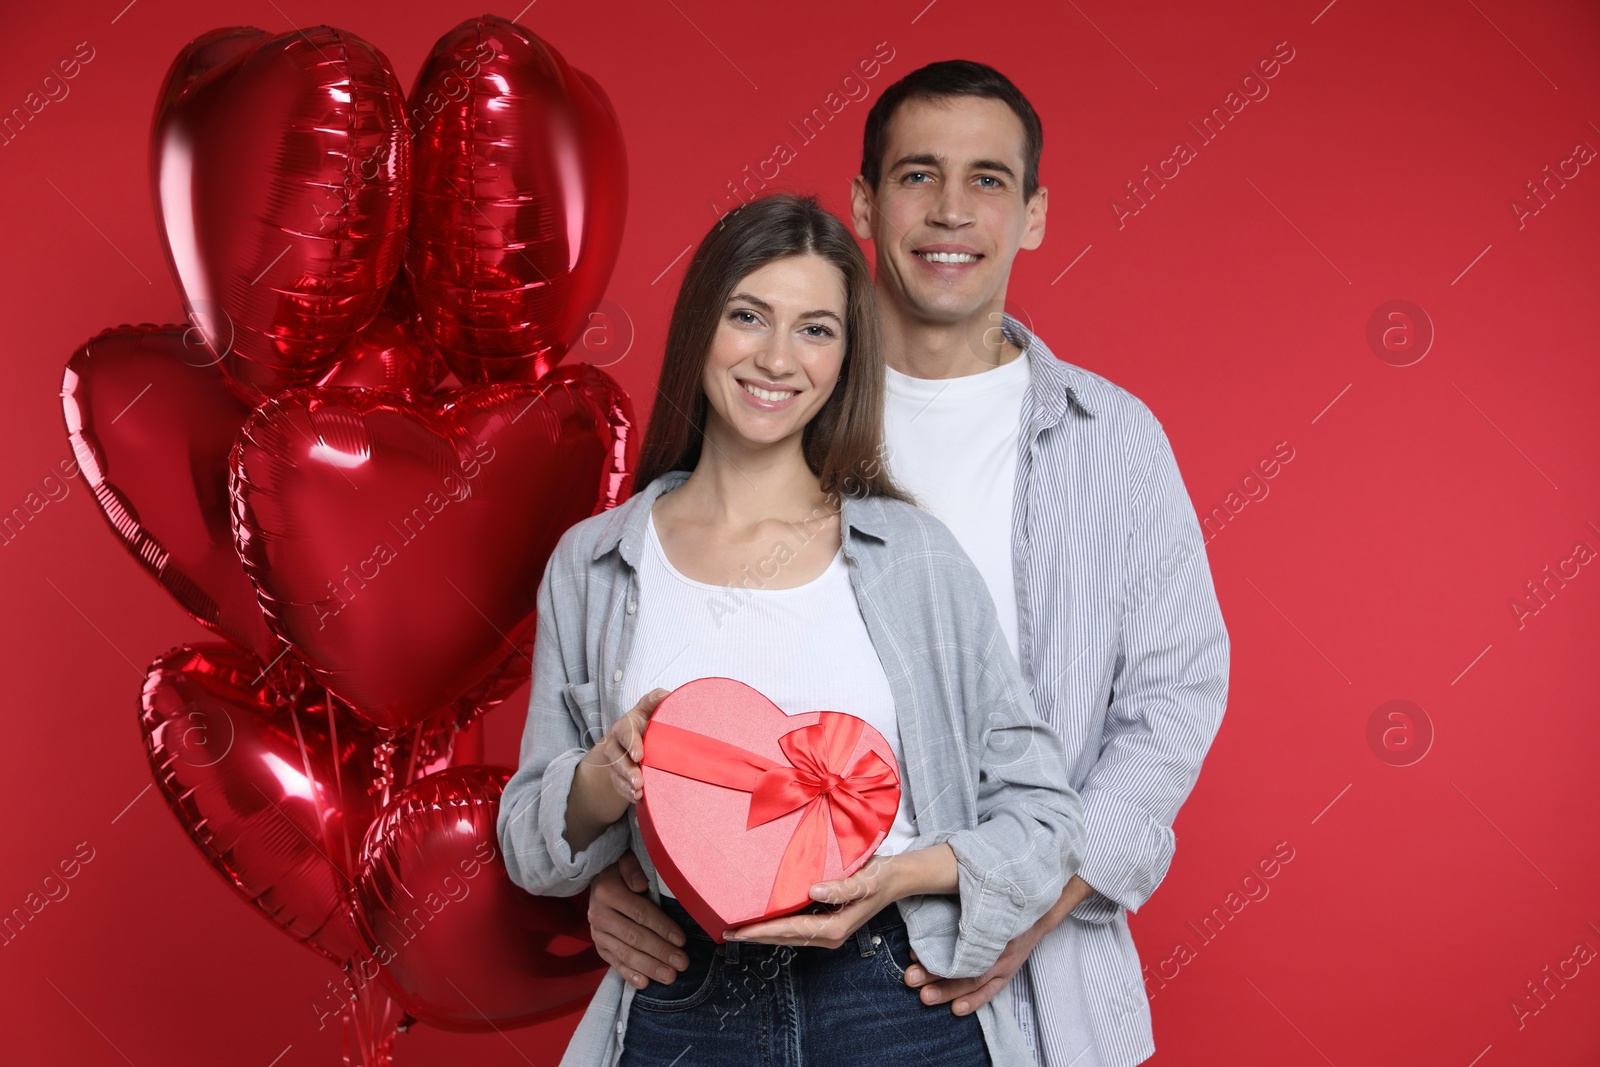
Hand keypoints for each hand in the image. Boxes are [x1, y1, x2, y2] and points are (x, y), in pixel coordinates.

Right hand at [582, 687, 668, 804]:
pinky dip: (627, 794)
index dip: (631, 744)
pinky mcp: (618, 776)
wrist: (636, 738)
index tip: (639, 755)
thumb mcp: (650, 707)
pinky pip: (619, 786)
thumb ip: (656, 700)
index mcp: (625, 725)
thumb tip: (668, 695)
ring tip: (639, 792)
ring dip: (627, 784)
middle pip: (616, 757)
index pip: (625, 733)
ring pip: (616, 774)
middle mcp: (616, 743)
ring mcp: (615, 761)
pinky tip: (638, 798)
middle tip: (639, 781)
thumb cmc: (647, 720)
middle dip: (627, 770)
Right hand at [587, 852, 689, 989]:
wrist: (597, 880)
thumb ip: (632, 869)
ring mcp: (597, 933)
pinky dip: (629, 974)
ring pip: (625, 953)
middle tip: (682, 964)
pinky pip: (614, 962)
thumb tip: (640, 885)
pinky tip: (644, 983)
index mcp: (607, 891)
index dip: (661, 927)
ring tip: (670, 977)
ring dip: (649, 967)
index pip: (639, 913)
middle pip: (634, 937)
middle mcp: (599, 914)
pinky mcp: (599, 947)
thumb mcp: (626, 859)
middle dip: (660, 952)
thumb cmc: (621, 869)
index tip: (682, 940)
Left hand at [722, 853, 904, 949]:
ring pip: (788, 935)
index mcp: (833, 928)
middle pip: (784, 938)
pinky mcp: (827, 923)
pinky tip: (764, 919)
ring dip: (764, 933)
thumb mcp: (863, 880)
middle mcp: (828, 935)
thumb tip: (812, 892)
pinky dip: (777, 926)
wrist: (897, 877)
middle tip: (725, 932)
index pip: (789, 930)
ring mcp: (827, 931)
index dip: (762, 931)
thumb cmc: (880, 876)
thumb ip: (839, 888)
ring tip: (738, 929)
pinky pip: (796, 928)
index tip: (738, 931)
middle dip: (755, 936)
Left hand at [902, 874, 1093, 1014]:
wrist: (1043, 903)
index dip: (939, 951)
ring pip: (976, 982)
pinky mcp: (1008, 969)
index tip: (912, 955)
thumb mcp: (987, 889)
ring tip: (925, 997)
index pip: (962, 945)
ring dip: (949, 991)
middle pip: (966, 966)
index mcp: (992, 924)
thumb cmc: (1006, 894)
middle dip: (936, 975)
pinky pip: (991, 989)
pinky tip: (956, 1009)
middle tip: (911, 978)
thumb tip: (928, 892)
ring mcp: (1006, 961)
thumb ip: (964, 893)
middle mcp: (1000, 946)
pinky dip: (974, 1000)